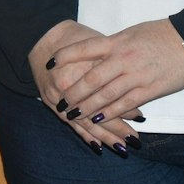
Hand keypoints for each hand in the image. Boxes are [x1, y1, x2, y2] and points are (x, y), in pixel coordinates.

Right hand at [28, 20, 133, 152]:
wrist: (43, 36)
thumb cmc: (76, 37)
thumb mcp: (98, 45)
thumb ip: (113, 66)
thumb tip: (135, 87)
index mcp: (84, 67)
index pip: (108, 93)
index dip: (125, 105)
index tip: (141, 117)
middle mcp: (70, 85)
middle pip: (97, 111)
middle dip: (117, 128)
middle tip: (134, 139)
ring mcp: (58, 96)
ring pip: (85, 122)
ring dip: (104, 136)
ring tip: (121, 147)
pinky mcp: (50, 102)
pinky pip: (70, 123)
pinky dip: (85, 135)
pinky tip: (98, 146)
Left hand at [53, 19, 183, 146]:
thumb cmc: (162, 34)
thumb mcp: (133, 33)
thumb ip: (115, 45)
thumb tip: (97, 52)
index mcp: (117, 41)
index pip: (84, 48)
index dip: (65, 56)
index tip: (50, 63)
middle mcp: (122, 58)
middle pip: (90, 78)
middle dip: (73, 92)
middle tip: (59, 102)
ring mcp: (136, 75)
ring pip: (105, 95)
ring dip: (87, 107)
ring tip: (73, 115)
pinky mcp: (150, 89)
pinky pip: (125, 104)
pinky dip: (110, 113)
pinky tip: (98, 119)